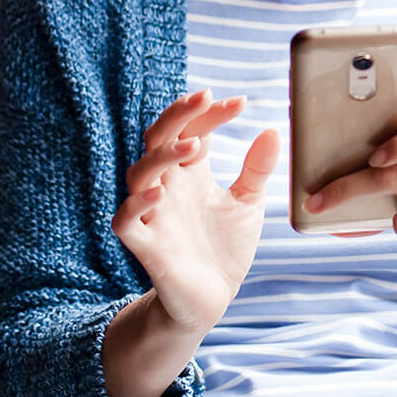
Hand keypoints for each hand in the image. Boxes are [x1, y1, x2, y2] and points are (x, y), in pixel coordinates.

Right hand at [111, 88, 277, 330]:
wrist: (213, 299)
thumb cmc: (224, 247)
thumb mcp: (248, 203)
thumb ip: (257, 168)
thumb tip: (270, 129)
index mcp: (190, 174)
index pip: (192, 130)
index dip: (211, 114)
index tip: (241, 102)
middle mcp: (168, 188)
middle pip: (158, 139)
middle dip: (178, 116)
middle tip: (204, 98)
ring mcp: (154, 215)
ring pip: (138, 174)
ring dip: (163, 156)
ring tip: (194, 147)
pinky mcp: (145, 246)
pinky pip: (126, 221)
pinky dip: (137, 204)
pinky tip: (161, 191)